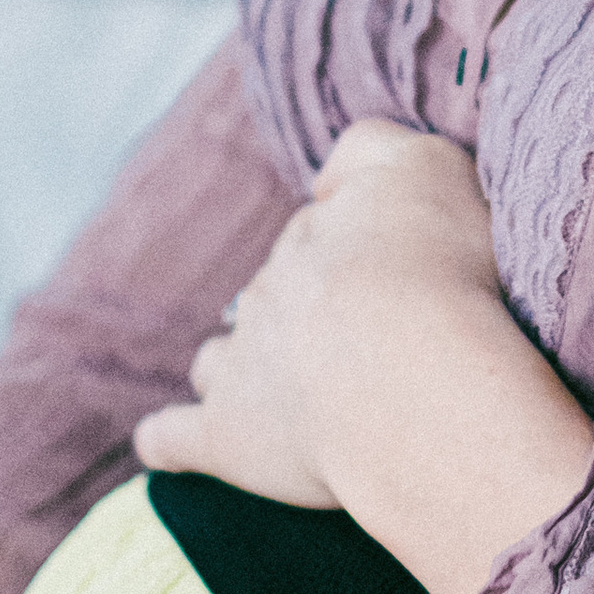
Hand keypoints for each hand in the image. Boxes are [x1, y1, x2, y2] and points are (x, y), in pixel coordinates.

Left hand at [135, 120, 593, 593]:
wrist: (408, 369)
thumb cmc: (434, 271)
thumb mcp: (426, 170)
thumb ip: (372, 151)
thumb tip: (327, 180)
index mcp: (317, 234)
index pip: (319, 229)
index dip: (352, 250)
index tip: (387, 275)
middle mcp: (271, 291)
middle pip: (273, 294)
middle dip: (302, 312)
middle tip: (363, 348)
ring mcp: (241, 363)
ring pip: (221, 357)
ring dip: (235, 367)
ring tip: (273, 394)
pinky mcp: (224, 435)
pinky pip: (175, 435)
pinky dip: (167, 437)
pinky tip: (159, 443)